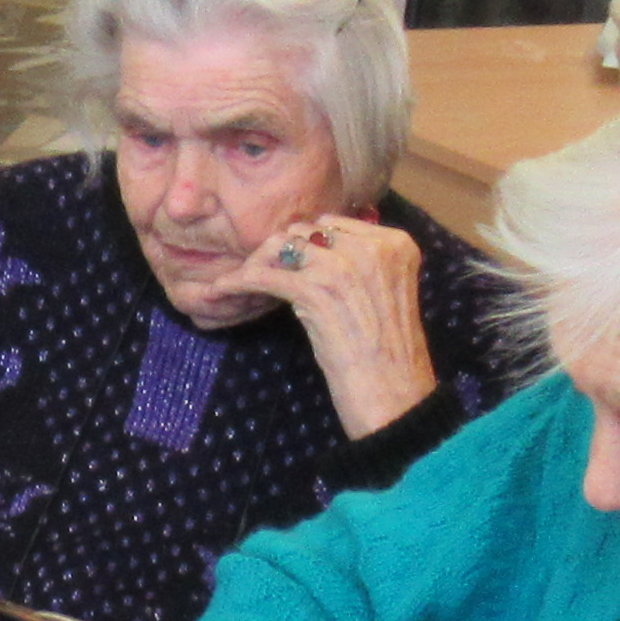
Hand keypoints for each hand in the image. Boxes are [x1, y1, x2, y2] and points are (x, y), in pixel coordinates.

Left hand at [235, 213, 436, 437]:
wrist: (396, 396)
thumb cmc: (388, 356)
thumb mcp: (383, 296)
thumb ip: (358, 266)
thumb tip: (305, 250)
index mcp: (395, 244)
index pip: (332, 224)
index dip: (305, 244)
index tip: (288, 264)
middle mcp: (373, 246)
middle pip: (305, 231)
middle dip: (280, 252)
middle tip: (261, 275)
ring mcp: (346, 265)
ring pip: (283, 248)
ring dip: (258, 265)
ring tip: (242, 283)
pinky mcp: (318, 290)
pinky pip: (267, 276)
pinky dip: (240, 282)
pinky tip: (223, 289)